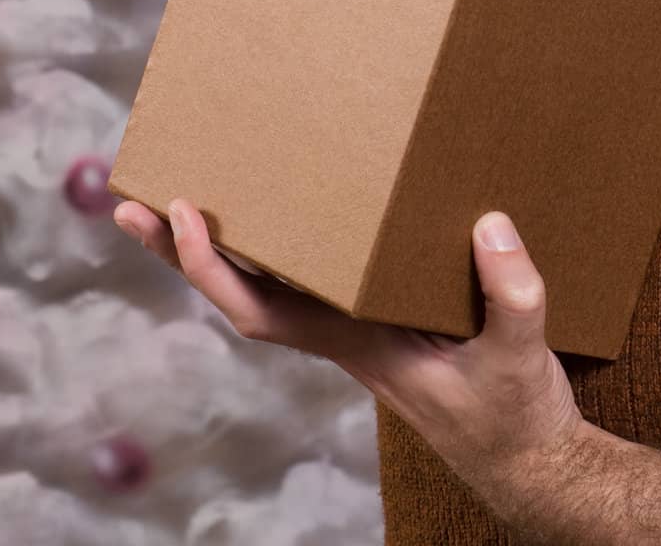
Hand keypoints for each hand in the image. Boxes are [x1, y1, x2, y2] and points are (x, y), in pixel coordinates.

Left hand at [113, 197, 584, 496]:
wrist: (528, 465)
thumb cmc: (515, 419)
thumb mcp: (522, 360)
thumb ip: (513, 295)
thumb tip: (489, 225)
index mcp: (357, 345)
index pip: (259, 309)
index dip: (212, 265)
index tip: (184, 212)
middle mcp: (341, 335)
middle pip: (239, 292)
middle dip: (182, 251)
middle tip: (132, 202)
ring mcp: (355, 330)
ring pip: (266, 286)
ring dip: (217, 247)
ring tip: (180, 194)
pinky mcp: (378, 321)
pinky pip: (306, 281)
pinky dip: (274, 250)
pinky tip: (277, 217)